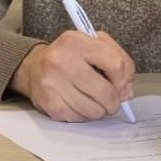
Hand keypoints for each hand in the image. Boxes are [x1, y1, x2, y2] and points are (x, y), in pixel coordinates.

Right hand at [9, 31, 134, 121]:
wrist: (33, 67)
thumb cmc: (69, 57)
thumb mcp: (93, 45)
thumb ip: (118, 60)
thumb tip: (127, 91)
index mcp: (77, 41)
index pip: (116, 64)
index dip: (125, 80)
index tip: (122, 86)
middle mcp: (62, 60)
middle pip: (106, 92)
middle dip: (114, 102)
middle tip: (111, 101)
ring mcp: (53, 83)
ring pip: (94, 110)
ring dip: (100, 110)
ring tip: (94, 101)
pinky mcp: (49, 103)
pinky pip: (79, 118)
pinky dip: (84, 115)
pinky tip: (79, 104)